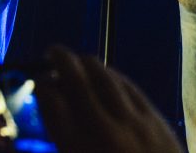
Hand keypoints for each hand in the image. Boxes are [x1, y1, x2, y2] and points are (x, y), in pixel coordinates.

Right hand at [36, 45, 181, 152]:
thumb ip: (68, 141)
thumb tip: (56, 108)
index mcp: (77, 150)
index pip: (53, 105)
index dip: (43, 87)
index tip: (39, 80)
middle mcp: (103, 132)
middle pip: (77, 82)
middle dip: (61, 61)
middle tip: (52, 52)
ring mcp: (133, 124)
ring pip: (106, 78)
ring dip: (88, 63)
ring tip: (76, 57)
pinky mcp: (156, 121)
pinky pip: (131, 88)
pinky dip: (115, 76)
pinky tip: (108, 72)